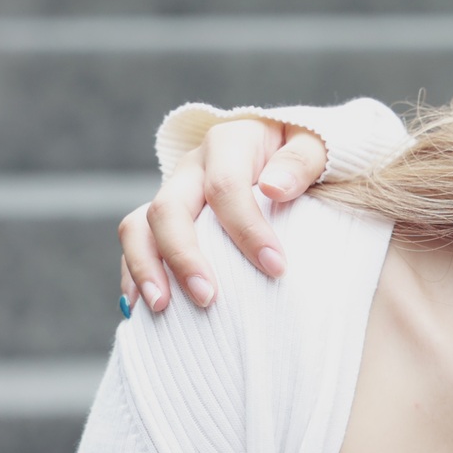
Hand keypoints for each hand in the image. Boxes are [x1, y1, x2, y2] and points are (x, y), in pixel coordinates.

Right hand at [119, 120, 327, 310]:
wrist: (288, 149)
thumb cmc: (306, 154)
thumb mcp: (317, 145)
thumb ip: (302, 161)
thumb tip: (274, 187)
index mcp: (229, 143)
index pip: (226, 187)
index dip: (248, 229)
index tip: (276, 268)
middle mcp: (193, 166)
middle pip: (168, 208)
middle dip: (183, 256)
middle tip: (207, 297)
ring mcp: (174, 191)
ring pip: (139, 226)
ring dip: (145, 268)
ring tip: (161, 308)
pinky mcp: (166, 217)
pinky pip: (137, 243)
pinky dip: (134, 274)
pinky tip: (140, 309)